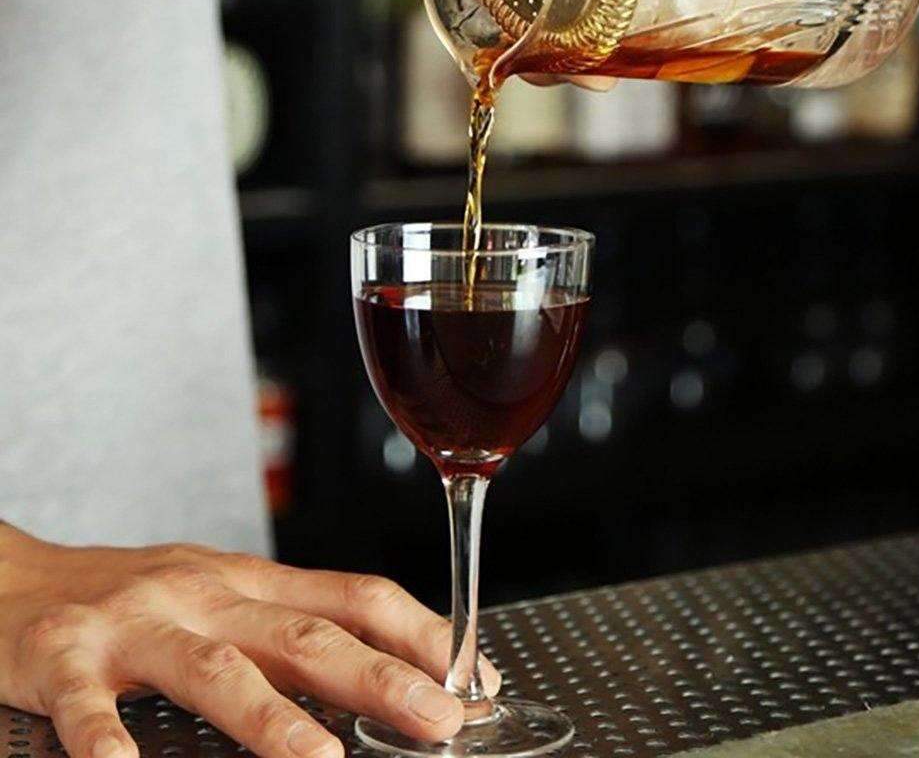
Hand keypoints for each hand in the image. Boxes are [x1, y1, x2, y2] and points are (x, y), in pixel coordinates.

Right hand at [0, 524, 500, 757]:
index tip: (471, 674)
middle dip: (380, 678)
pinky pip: (90, 708)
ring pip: (217, 668)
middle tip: (440, 719)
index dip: (419, 632)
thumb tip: (374, 665)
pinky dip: (111, 744)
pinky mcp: (63, 658)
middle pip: (306, 633)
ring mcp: (137, 625)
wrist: (15, 579)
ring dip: (272, 717)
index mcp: (249, 582)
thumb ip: (284, 625)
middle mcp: (205, 595)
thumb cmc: (132, 596)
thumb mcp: (218, 596)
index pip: (355, 596)